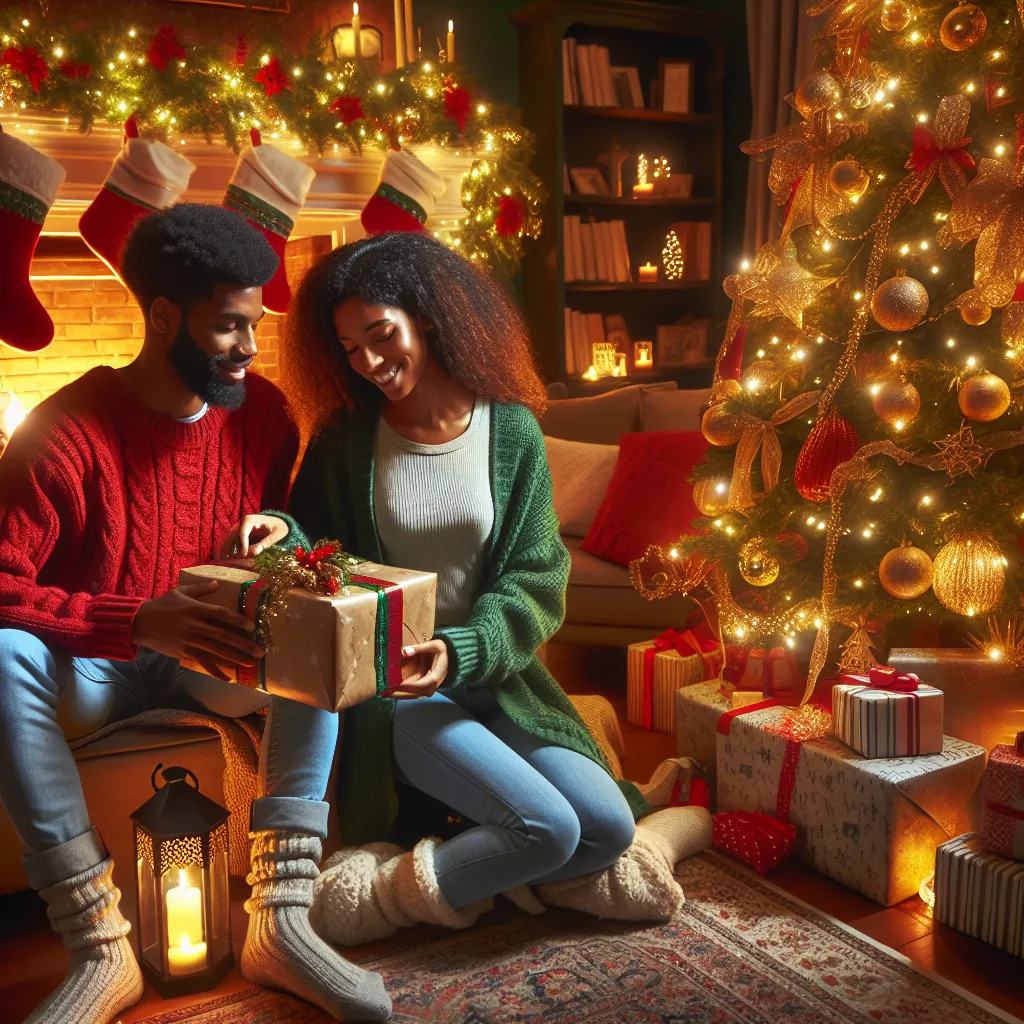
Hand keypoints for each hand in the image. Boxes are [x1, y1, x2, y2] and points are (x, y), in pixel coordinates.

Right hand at [133, 581, 264, 681]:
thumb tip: (217, 583)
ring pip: (216, 651)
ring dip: (235, 658)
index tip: (252, 626)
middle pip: (223, 636)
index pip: (221, 615)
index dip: (237, 620)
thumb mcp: (180, 592)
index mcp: (196, 609)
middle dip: (243, 645)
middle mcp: (195, 626)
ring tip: (251, 664)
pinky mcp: (184, 652)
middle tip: (260, 651)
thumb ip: (200, 589)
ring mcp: (190, 641)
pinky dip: (216, 671)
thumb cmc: (162, 605)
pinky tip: (228, 678)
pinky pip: (203, 663)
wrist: (140, 622)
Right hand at [220, 514, 288, 557]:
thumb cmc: (279, 527)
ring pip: (231, 537)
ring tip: (223, 559)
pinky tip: (229, 557)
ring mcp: (241, 526)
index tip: (243, 555)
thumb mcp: (277, 534)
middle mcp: (243, 522)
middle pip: (232, 534)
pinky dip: (231, 548)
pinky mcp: (242, 532)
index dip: (242, 544)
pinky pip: (234, 540)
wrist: (279, 522)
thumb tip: (255, 551)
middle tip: (224, 559)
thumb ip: (267, 542)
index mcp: (251, 520)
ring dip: (226, 548)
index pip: (243, 533)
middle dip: (227, 546)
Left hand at [384, 639, 448, 699]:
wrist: (448, 658)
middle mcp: (433, 685)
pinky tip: (392, 690)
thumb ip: (420, 647)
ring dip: (400, 695)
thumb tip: (404, 652)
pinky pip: (413, 693)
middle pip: (417, 693)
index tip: (396, 684)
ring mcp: (429, 688)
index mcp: (437, 675)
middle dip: (401, 693)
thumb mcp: (436, 645)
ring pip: (414, 695)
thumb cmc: (441, 651)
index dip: (410, 686)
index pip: (423, 684)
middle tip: (385, 691)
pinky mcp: (424, 688)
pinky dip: (403, 692)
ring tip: (385, 692)